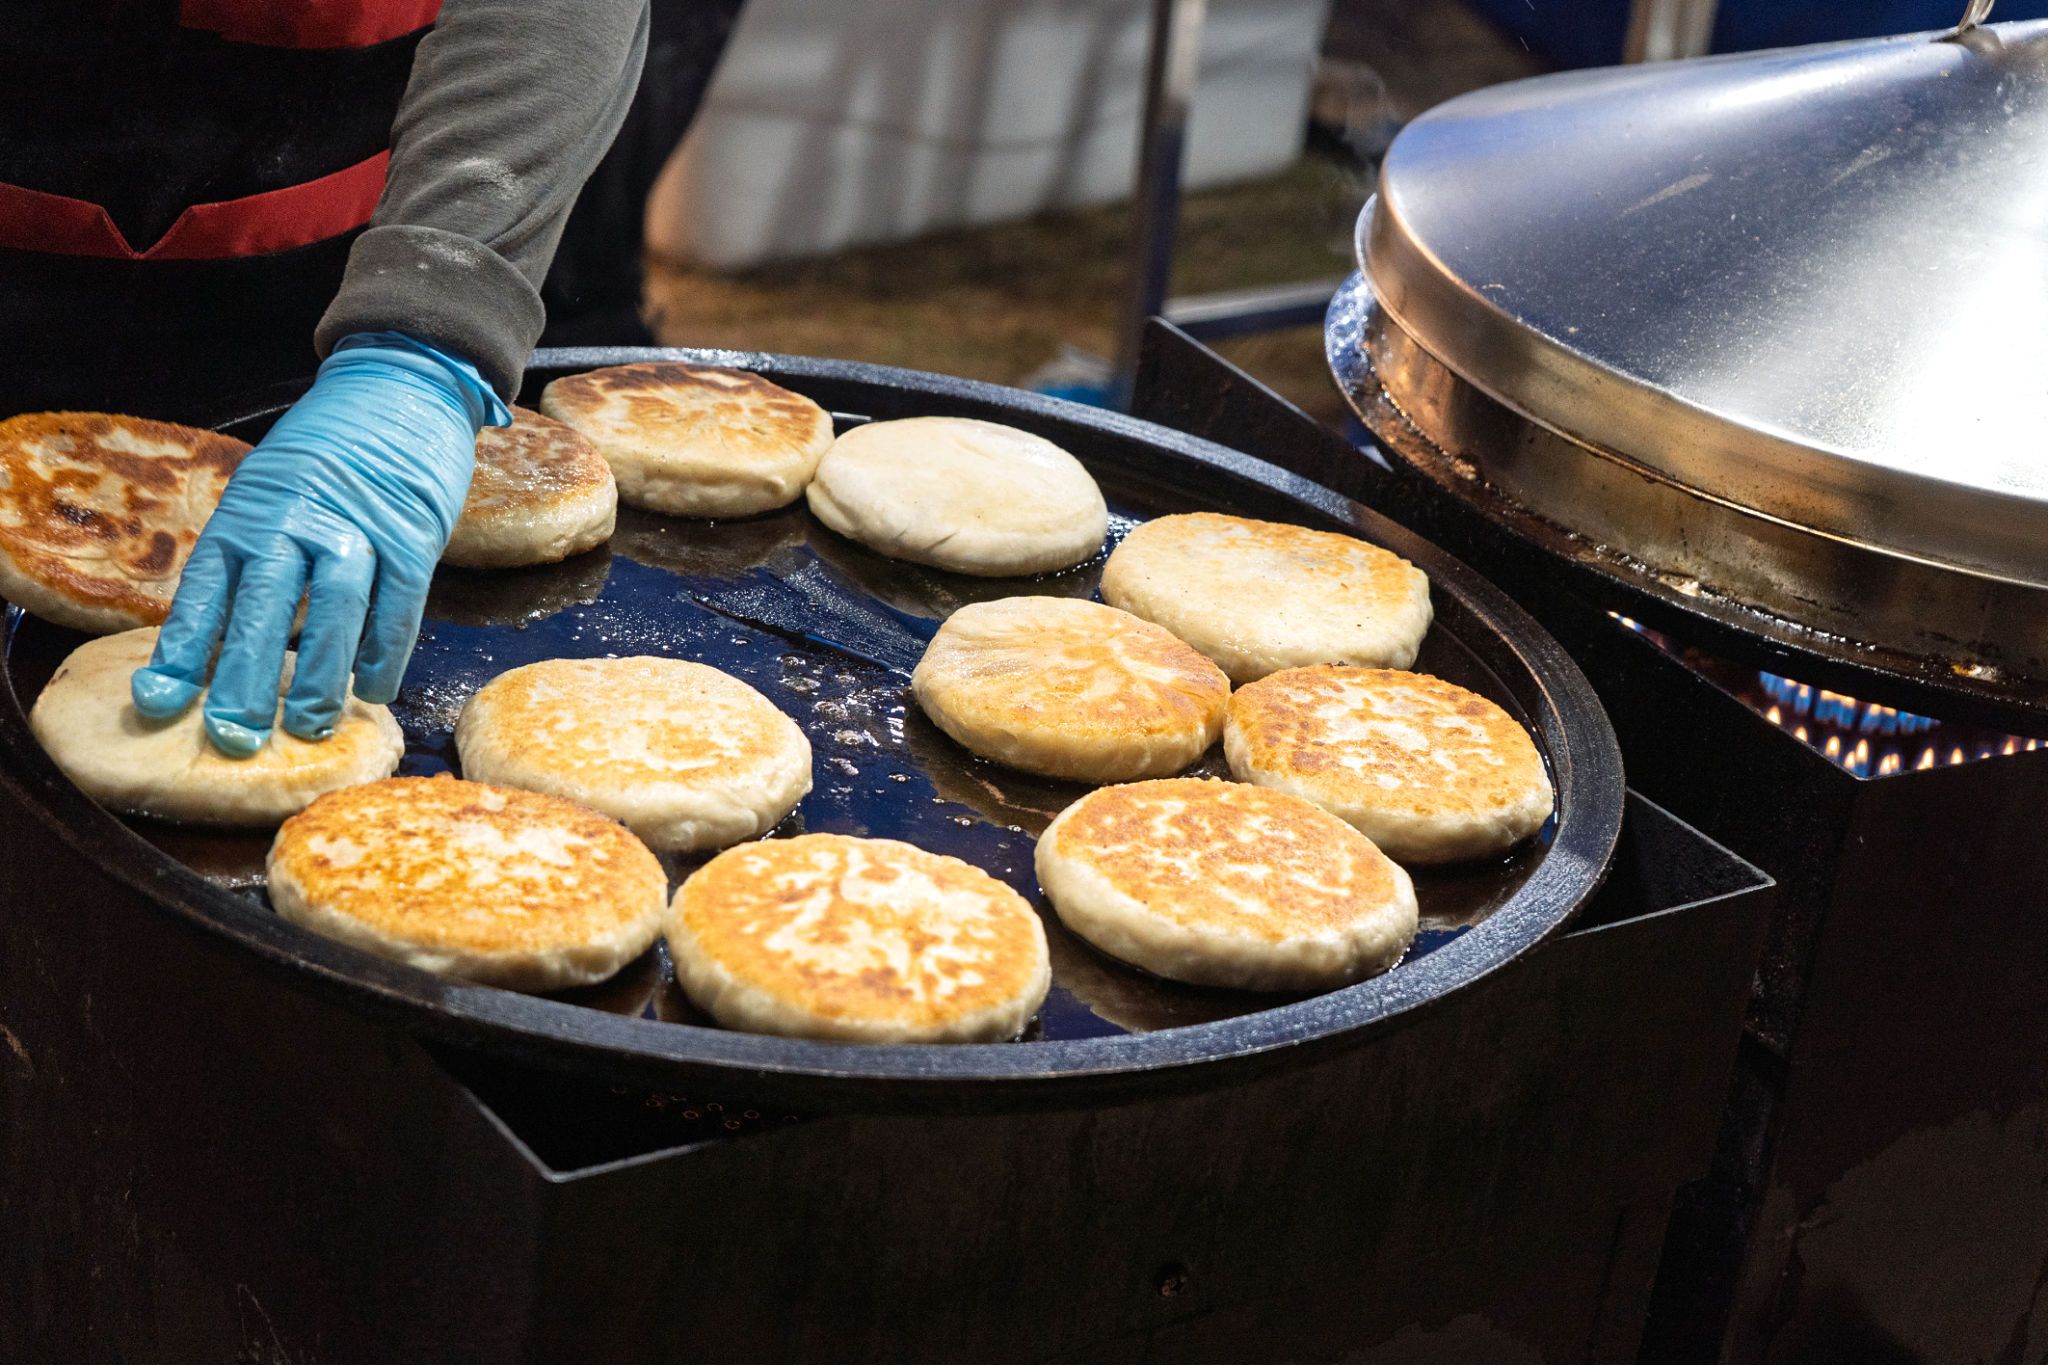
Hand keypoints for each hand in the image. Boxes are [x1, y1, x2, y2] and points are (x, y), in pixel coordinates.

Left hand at [131, 332, 508, 755]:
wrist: (401, 385)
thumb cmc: (334, 452)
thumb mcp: (274, 488)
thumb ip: (257, 551)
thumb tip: (232, 637)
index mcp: (249, 510)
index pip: (206, 589)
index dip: (183, 650)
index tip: (159, 702)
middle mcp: (295, 516)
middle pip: (264, 606)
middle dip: (246, 678)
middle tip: (234, 737)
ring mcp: (357, 523)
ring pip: (333, 608)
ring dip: (319, 674)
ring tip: (307, 727)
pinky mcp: (413, 531)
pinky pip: (399, 603)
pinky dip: (385, 651)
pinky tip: (374, 689)